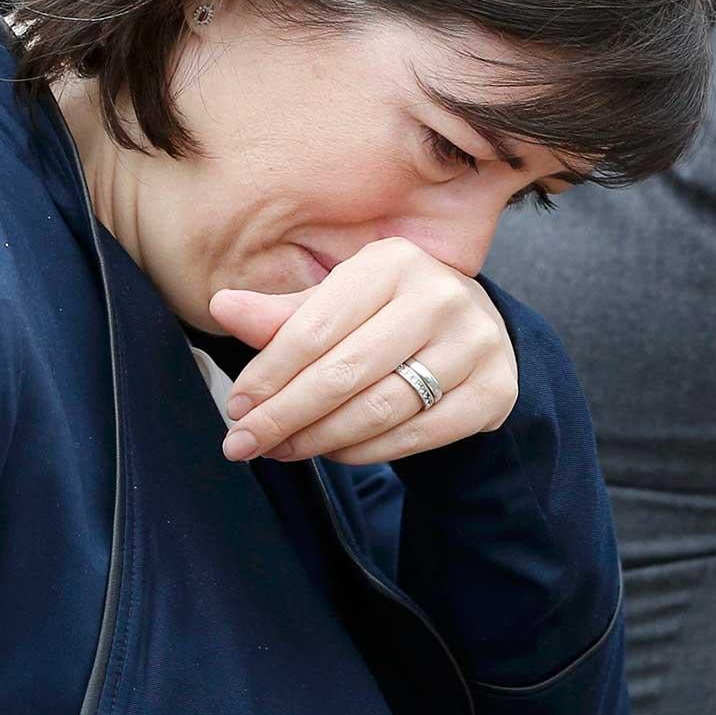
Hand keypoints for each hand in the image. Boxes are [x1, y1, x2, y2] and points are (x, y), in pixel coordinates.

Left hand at [207, 238, 518, 466]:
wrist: (474, 332)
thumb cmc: (388, 315)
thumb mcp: (338, 303)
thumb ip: (283, 314)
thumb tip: (222, 307)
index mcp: (393, 262)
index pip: (316, 327)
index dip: (269, 373)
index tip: (236, 408)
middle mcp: (440, 296)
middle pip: (345, 372)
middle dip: (285, 414)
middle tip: (244, 444)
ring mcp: (474, 343)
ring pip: (380, 408)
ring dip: (320, 438)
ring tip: (283, 450)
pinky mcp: (493, 390)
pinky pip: (417, 435)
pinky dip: (366, 451)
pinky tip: (334, 452)